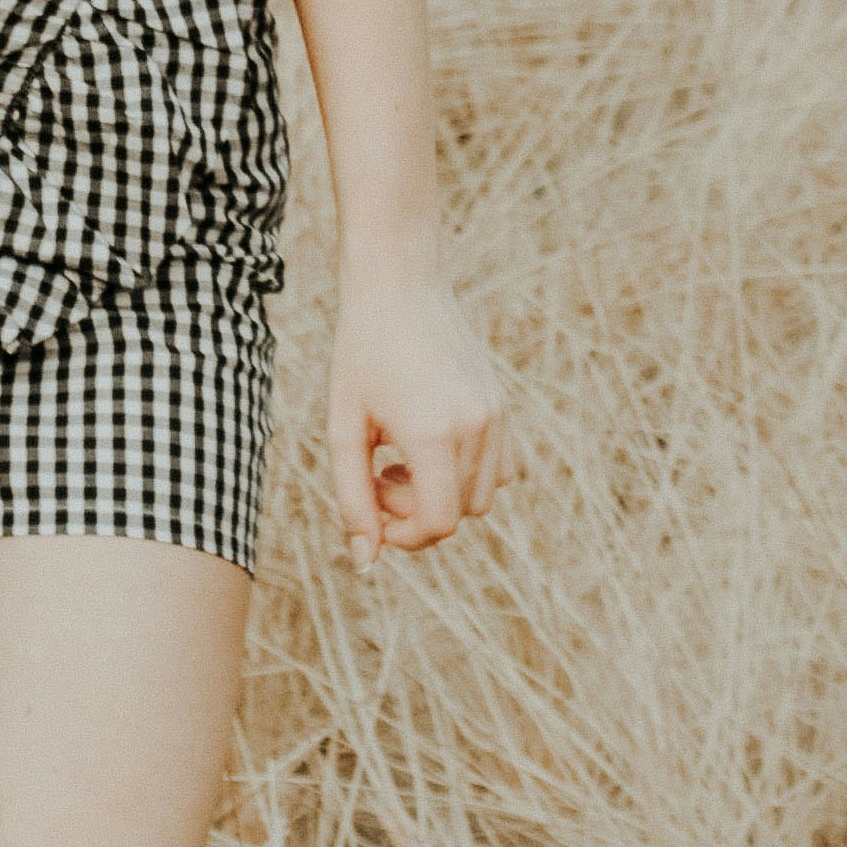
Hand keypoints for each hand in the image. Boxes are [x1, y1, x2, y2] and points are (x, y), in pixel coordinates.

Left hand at [328, 271, 507, 563]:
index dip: (404, 536)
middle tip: (380, 476)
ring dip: (445, 495)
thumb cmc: (361, 353)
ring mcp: (496, 415)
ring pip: (485, 496)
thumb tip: (366, 562)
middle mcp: (475, 427)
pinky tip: (431, 445)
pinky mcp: (503, 404)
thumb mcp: (344, 428)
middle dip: (417, 513)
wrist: (399, 285)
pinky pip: (501, 467)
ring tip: (404, 459)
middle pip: (460, 515)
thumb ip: (352, 499)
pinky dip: (469, 474)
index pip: (438, 524)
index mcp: (433, 434)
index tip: (374, 512)